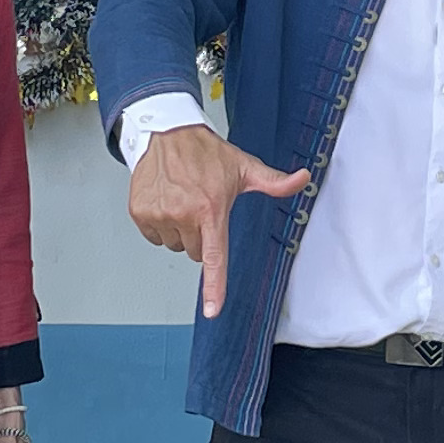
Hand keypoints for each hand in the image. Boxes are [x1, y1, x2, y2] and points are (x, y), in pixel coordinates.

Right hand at [129, 123, 309, 318]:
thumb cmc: (206, 153)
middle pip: (195, 252)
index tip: (212, 309)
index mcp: (211, 209)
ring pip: (174, 244)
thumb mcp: (244, 167)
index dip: (214, 286)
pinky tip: (166, 200)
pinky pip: (154, 236)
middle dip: (200, 235)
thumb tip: (303, 179)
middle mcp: (183, 214)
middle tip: (200, 206)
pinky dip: (159, 224)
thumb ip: (274, 182)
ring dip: (179, 229)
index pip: (214, 258)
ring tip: (182, 200)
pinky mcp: (140, 212)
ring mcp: (160, 214)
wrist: (167, 133)